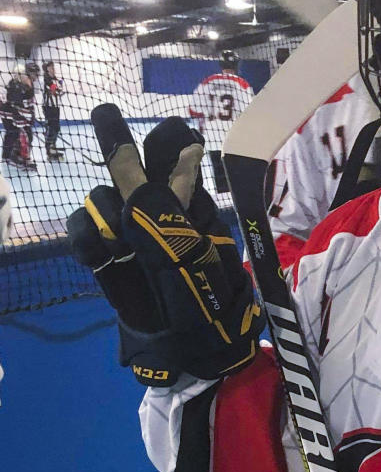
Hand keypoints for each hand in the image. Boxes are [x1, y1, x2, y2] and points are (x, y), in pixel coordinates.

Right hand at [68, 108, 262, 385]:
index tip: (175, 135)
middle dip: (117, 142)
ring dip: (106, 211)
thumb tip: (145, 168)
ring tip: (120, 243)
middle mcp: (158, 215)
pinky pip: (84, 230)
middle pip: (132, 164)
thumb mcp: (190, 256)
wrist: (191, 358)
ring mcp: (128, 235)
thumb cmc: (204, 308)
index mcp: (193, 209)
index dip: (173, 142)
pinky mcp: (106, 259)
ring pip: (102, 198)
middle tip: (104, 113)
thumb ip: (165, 211)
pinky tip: (99, 254)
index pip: (180, 160)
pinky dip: (86, 237)